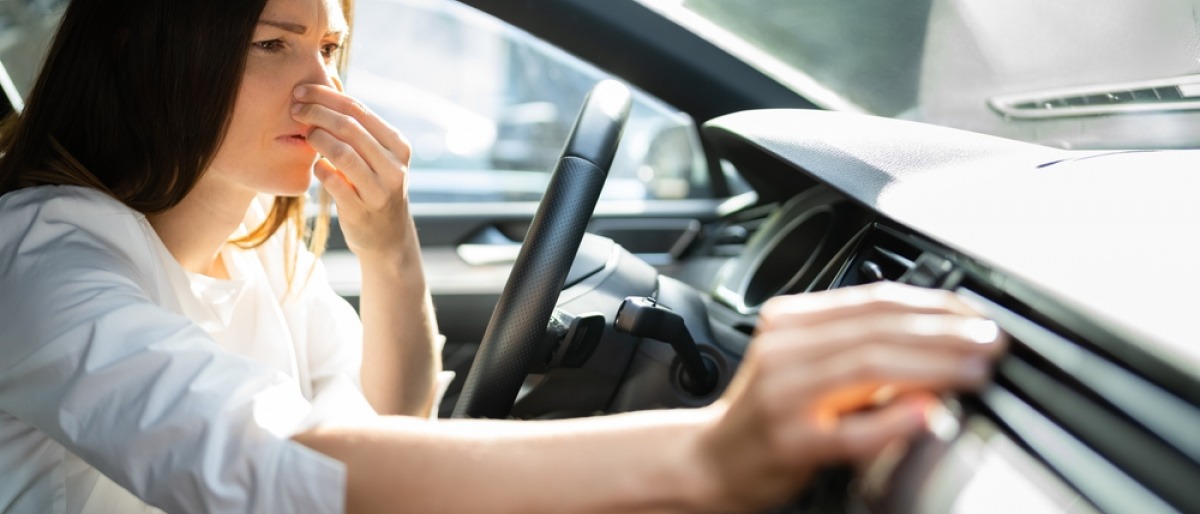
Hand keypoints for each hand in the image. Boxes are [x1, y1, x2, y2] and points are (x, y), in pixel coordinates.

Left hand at [292, 82, 414, 257]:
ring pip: (343, 153)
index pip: (359, 110)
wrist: (387, 236)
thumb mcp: (376, 155)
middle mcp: (394, 166)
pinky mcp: (362, 211)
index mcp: (397, 146)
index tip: (301, 90)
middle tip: (294, 109)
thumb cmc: (374, 186)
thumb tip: (329, 80)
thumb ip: (357, 124)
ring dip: (317, 138)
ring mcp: (380, 190)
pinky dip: (319, 169)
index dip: (327, 96)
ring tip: (304, 134)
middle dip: (316, 113)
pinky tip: (314, 164)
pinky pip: (334, 182)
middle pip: (350, 128)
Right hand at [694, 282, 1006, 510]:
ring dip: (933, 366)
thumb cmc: (764, 414)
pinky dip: (893, 419)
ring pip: (870, 366)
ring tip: (976, 370)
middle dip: (945, 333)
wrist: (711, 460)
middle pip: (877, 329)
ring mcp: (784, 395)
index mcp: (789, 322)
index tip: (976, 316)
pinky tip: (928, 413)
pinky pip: (851, 429)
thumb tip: (935, 338)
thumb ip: (855, 346)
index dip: (932, 305)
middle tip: (991, 341)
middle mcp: (784, 349)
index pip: (872, 301)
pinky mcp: (790, 442)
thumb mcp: (803, 363)